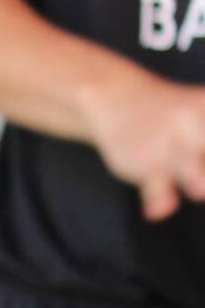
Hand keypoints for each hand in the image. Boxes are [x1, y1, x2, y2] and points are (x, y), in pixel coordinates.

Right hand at [82, 69, 204, 219]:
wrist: (111, 97)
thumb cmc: (169, 111)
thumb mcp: (199, 108)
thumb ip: (202, 144)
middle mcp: (196, 125)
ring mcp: (170, 146)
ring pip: (190, 168)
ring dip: (196, 179)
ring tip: (199, 191)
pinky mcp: (146, 165)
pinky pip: (155, 186)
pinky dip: (157, 198)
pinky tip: (158, 211)